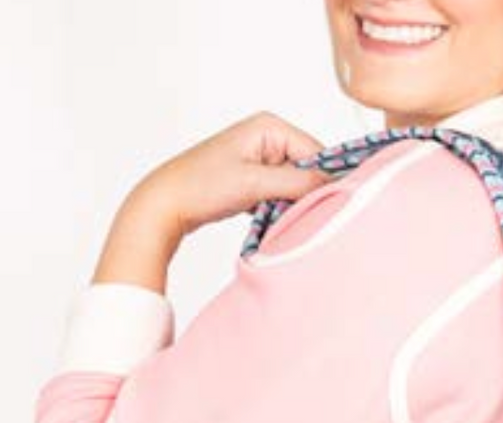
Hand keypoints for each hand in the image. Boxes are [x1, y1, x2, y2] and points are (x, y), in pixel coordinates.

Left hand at [133, 110, 333, 240]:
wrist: (167, 202)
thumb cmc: (201, 185)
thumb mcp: (254, 183)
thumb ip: (298, 183)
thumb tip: (334, 185)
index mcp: (270, 126)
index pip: (318, 154)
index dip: (325, 182)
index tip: (328, 208)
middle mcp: (269, 137)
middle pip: (310, 170)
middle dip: (307, 194)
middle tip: (295, 213)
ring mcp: (262, 158)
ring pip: (297, 186)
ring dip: (293, 204)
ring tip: (275, 214)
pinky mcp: (256, 177)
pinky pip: (283, 194)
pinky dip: (280, 208)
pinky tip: (267, 216)